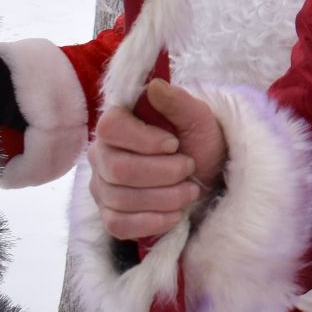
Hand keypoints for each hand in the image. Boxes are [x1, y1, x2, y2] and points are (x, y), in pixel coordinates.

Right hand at [87, 80, 226, 239]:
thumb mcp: (199, 119)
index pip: (111, 127)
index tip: (174, 144)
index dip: (143, 139)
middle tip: (189, 168)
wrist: (208, 177)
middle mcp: (102, 154)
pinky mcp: (110, 215)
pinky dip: (152, 221)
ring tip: (190, 191)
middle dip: (164, 173)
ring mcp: (102, 186)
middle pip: (119, 169)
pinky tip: (174, 214)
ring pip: (121, 198)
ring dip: (166, 198)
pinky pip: (118, 224)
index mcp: (119, 123)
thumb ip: (178, 102)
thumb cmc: (200, 143)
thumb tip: (154, 86)